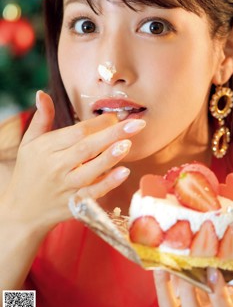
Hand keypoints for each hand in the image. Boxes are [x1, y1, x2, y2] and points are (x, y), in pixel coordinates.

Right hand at [2, 91, 145, 232]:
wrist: (21, 212)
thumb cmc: (28, 171)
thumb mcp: (29, 142)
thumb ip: (41, 118)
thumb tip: (42, 93)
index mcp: (47, 148)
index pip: (76, 132)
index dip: (98, 123)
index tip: (115, 116)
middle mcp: (56, 166)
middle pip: (87, 147)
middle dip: (113, 134)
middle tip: (136, 124)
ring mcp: (66, 186)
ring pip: (91, 170)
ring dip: (110, 157)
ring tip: (128, 143)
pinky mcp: (75, 203)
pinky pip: (93, 193)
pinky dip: (108, 183)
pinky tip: (124, 172)